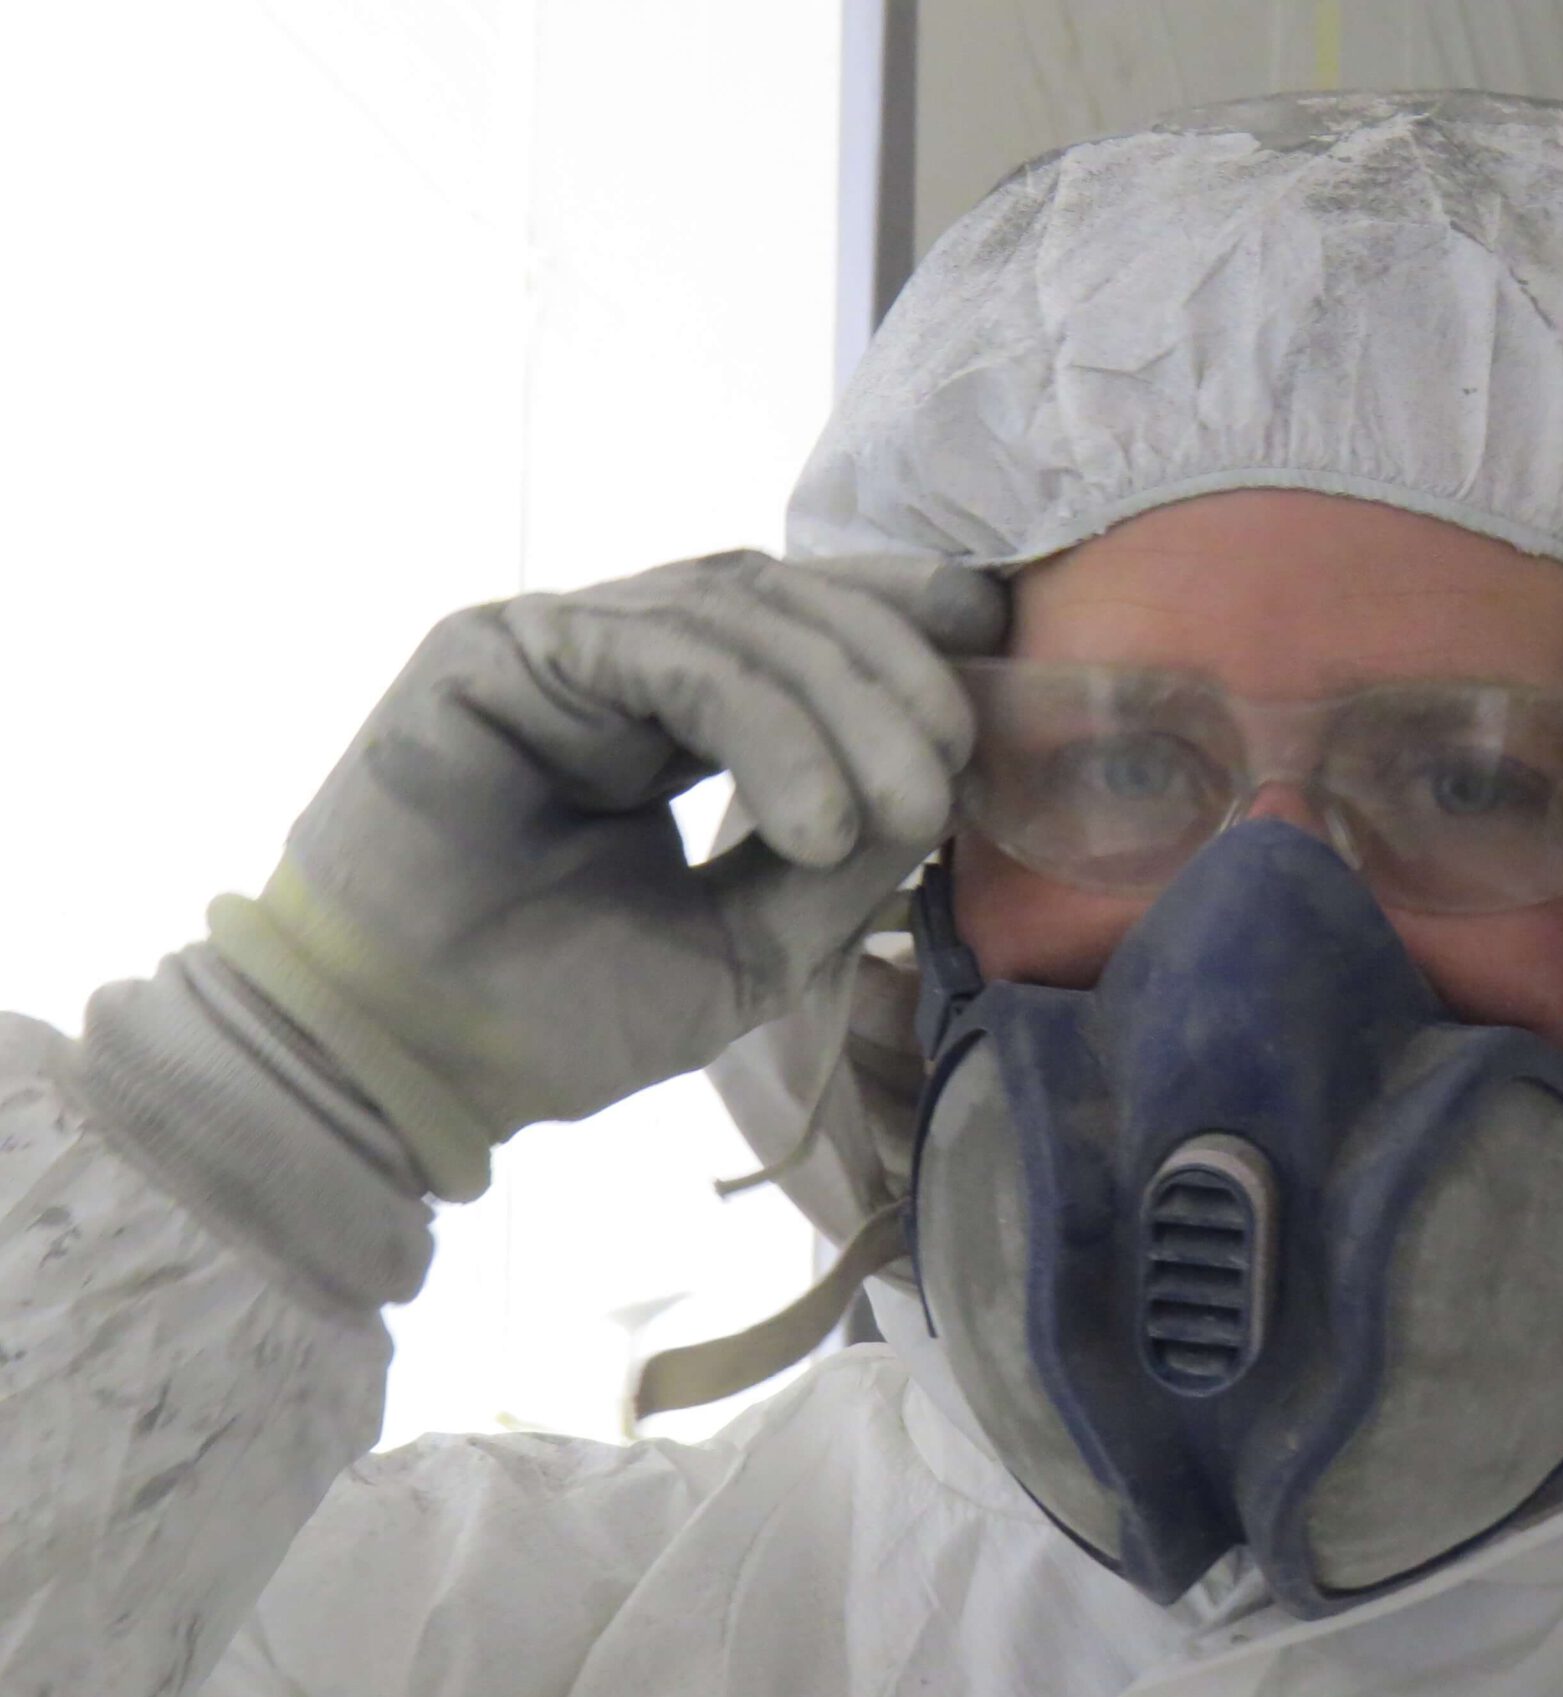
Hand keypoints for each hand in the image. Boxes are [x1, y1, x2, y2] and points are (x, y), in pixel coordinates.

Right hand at [211, 549, 1005, 1198]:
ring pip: (740, 615)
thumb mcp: (753, 947)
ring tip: (886, 816)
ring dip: (840, 703)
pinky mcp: (495, 650)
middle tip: (954, 762)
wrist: (406, 1072)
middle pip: (789, 602)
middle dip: (896, 668)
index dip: (907, 619)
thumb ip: (847, 863)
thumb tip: (947, 784)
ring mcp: (556, 646)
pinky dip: (759, 721)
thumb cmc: (562, 1019)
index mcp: (674, 720)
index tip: (1001, 645)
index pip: (806, 629)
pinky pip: (662, 649)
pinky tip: (811, 818)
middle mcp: (619, 664)